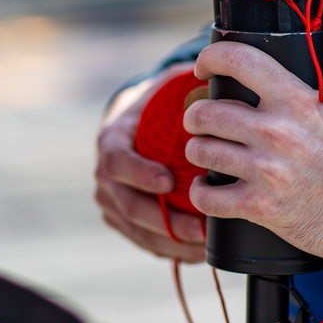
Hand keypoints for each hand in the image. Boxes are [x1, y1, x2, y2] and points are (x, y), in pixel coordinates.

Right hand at [96, 64, 206, 262]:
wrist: (138, 126)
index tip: (169, 182)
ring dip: (172, 242)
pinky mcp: (124, 221)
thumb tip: (217, 70)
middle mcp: (105, 175)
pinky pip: (144, 241)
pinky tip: (198, 252)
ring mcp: (112, 201)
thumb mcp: (167, 87)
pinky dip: (171, 249)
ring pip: (136, 230)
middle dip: (165, 221)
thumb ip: (186, 83)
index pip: (118, 161)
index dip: (141, 174)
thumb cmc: (160, 105)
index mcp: (112, 140)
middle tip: (201, 228)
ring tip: (206, 245)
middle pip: (126, 205)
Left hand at [184, 43, 322, 266]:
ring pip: (201, 151)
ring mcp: (266, 171)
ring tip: (204, 152)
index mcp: (297, 100)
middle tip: (200, 121)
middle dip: (195, 116)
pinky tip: (206, 189)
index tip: (204, 67)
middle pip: (206, 112)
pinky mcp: (261, 208)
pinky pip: (208, 197)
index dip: (211, 58)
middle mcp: (276, 132)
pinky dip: (200, 193)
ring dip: (197, 151)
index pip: (239, 61)